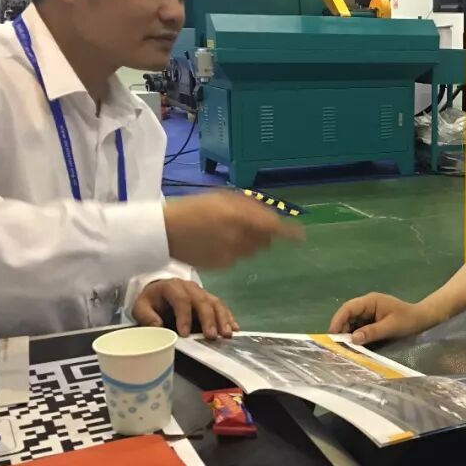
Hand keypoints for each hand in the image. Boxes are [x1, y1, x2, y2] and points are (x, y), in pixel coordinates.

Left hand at [133, 279, 237, 338]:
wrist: (157, 291)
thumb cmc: (151, 302)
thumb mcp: (141, 308)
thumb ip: (147, 317)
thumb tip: (158, 327)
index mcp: (171, 287)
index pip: (181, 300)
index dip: (184, 317)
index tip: (185, 334)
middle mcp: (189, 287)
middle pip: (202, 301)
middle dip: (208, 319)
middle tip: (211, 336)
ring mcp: (202, 292)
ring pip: (215, 302)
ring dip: (222, 319)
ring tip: (226, 334)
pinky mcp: (209, 298)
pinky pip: (221, 306)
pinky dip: (228, 317)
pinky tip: (234, 328)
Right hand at [163, 192, 304, 268]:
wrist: (165, 231)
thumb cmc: (193, 209)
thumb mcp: (221, 199)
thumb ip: (248, 207)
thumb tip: (271, 217)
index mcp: (237, 216)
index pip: (272, 226)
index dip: (288, 232)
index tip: (300, 235)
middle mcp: (238, 236)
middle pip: (265, 240)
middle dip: (262, 234)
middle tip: (247, 226)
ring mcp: (231, 253)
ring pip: (252, 251)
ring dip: (248, 243)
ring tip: (227, 233)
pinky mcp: (223, 265)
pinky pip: (238, 259)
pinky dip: (234, 252)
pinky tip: (217, 244)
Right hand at [328, 293, 436, 344]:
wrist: (423, 319)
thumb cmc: (408, 320)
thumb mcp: (391, 327)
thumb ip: (372, 332)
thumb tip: (352, 339)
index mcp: (370, 301)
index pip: (348, 308)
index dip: (337, 321)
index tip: (331, 335)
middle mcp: (367, 305)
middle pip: (347, 316)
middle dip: (341, 330)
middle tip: (335, 346)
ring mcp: (369, 313)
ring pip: (352, 323)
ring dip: (347, 335)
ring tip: (342, 349)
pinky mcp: (372, 321)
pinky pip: (359, 328)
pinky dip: (355, 337)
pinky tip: (353, 347)